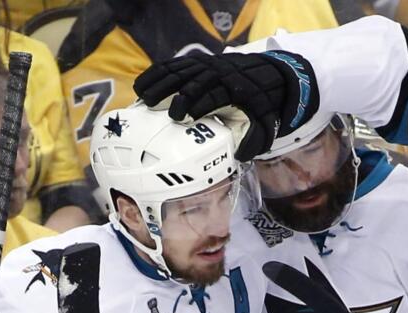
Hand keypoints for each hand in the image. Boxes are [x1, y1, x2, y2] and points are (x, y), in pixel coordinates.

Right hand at [134, 51, 318, 160]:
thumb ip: (254, 140)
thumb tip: (239, 156)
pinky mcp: (194, 62)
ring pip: (179, 71)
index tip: (183, 118)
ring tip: (144, 101)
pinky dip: (155, 74)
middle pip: (194, 82)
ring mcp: (205, 65)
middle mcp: (218, 74)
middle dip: (177, 97)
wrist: (266, 75)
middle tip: (162, 113)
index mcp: (235, 89)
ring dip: (160, 85)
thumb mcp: (266, 124)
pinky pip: (172, 65)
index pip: (214, 95)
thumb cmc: (261, 105)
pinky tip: (141, 87)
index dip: (197, 104)